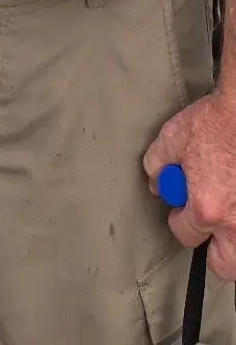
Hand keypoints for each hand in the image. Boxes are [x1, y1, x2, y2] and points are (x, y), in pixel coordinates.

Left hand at [144, 88, 235, 277]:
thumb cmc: (216, 120)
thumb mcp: (174, 136)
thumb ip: (158, 162)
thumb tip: (155, 180)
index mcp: (207, 209)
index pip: (185, 235)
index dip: (178, 220)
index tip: (181, 211)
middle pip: (224, 263)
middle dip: (213, 250)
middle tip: (210, 229)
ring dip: (233, 240)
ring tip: (228, 217)